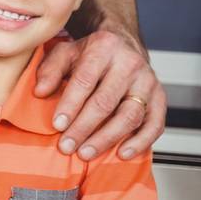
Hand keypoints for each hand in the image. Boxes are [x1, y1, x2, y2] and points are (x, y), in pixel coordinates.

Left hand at [33, 29, 166, 160]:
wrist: (125, 46)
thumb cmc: (93, 54)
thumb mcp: (66, 52)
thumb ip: (50, 69)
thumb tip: (40, 91)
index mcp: (104, 47)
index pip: (85, 80)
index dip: (70, 105)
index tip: (57, 125)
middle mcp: (130, 63)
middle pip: (106, 101)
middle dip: (84, 127)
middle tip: (67, 146)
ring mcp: (148, 82)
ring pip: (130, 115)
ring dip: (107, 138)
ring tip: (86, 152)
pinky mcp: (160, 98)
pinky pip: (155, 124)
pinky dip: (140, 142)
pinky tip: (122, 153)